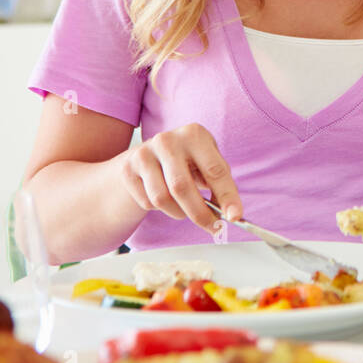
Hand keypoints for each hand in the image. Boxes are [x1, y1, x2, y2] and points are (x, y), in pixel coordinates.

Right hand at [119, 122, 241, 232]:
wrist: (146, 156)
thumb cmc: (186, 162)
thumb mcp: (205, 163)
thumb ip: (219, 185)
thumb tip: (231, 213)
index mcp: (194, 134)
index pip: (214, 170)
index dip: (227, 196)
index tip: (235, 216)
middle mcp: (167, 140)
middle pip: (183, 187)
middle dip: (200, 213)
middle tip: (213, 228)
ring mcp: (144, 153)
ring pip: (162, 198)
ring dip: (178, 212)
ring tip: (184, 208)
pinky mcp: (128, 169)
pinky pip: (147, 202)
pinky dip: (160, 209)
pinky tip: (163, 196)